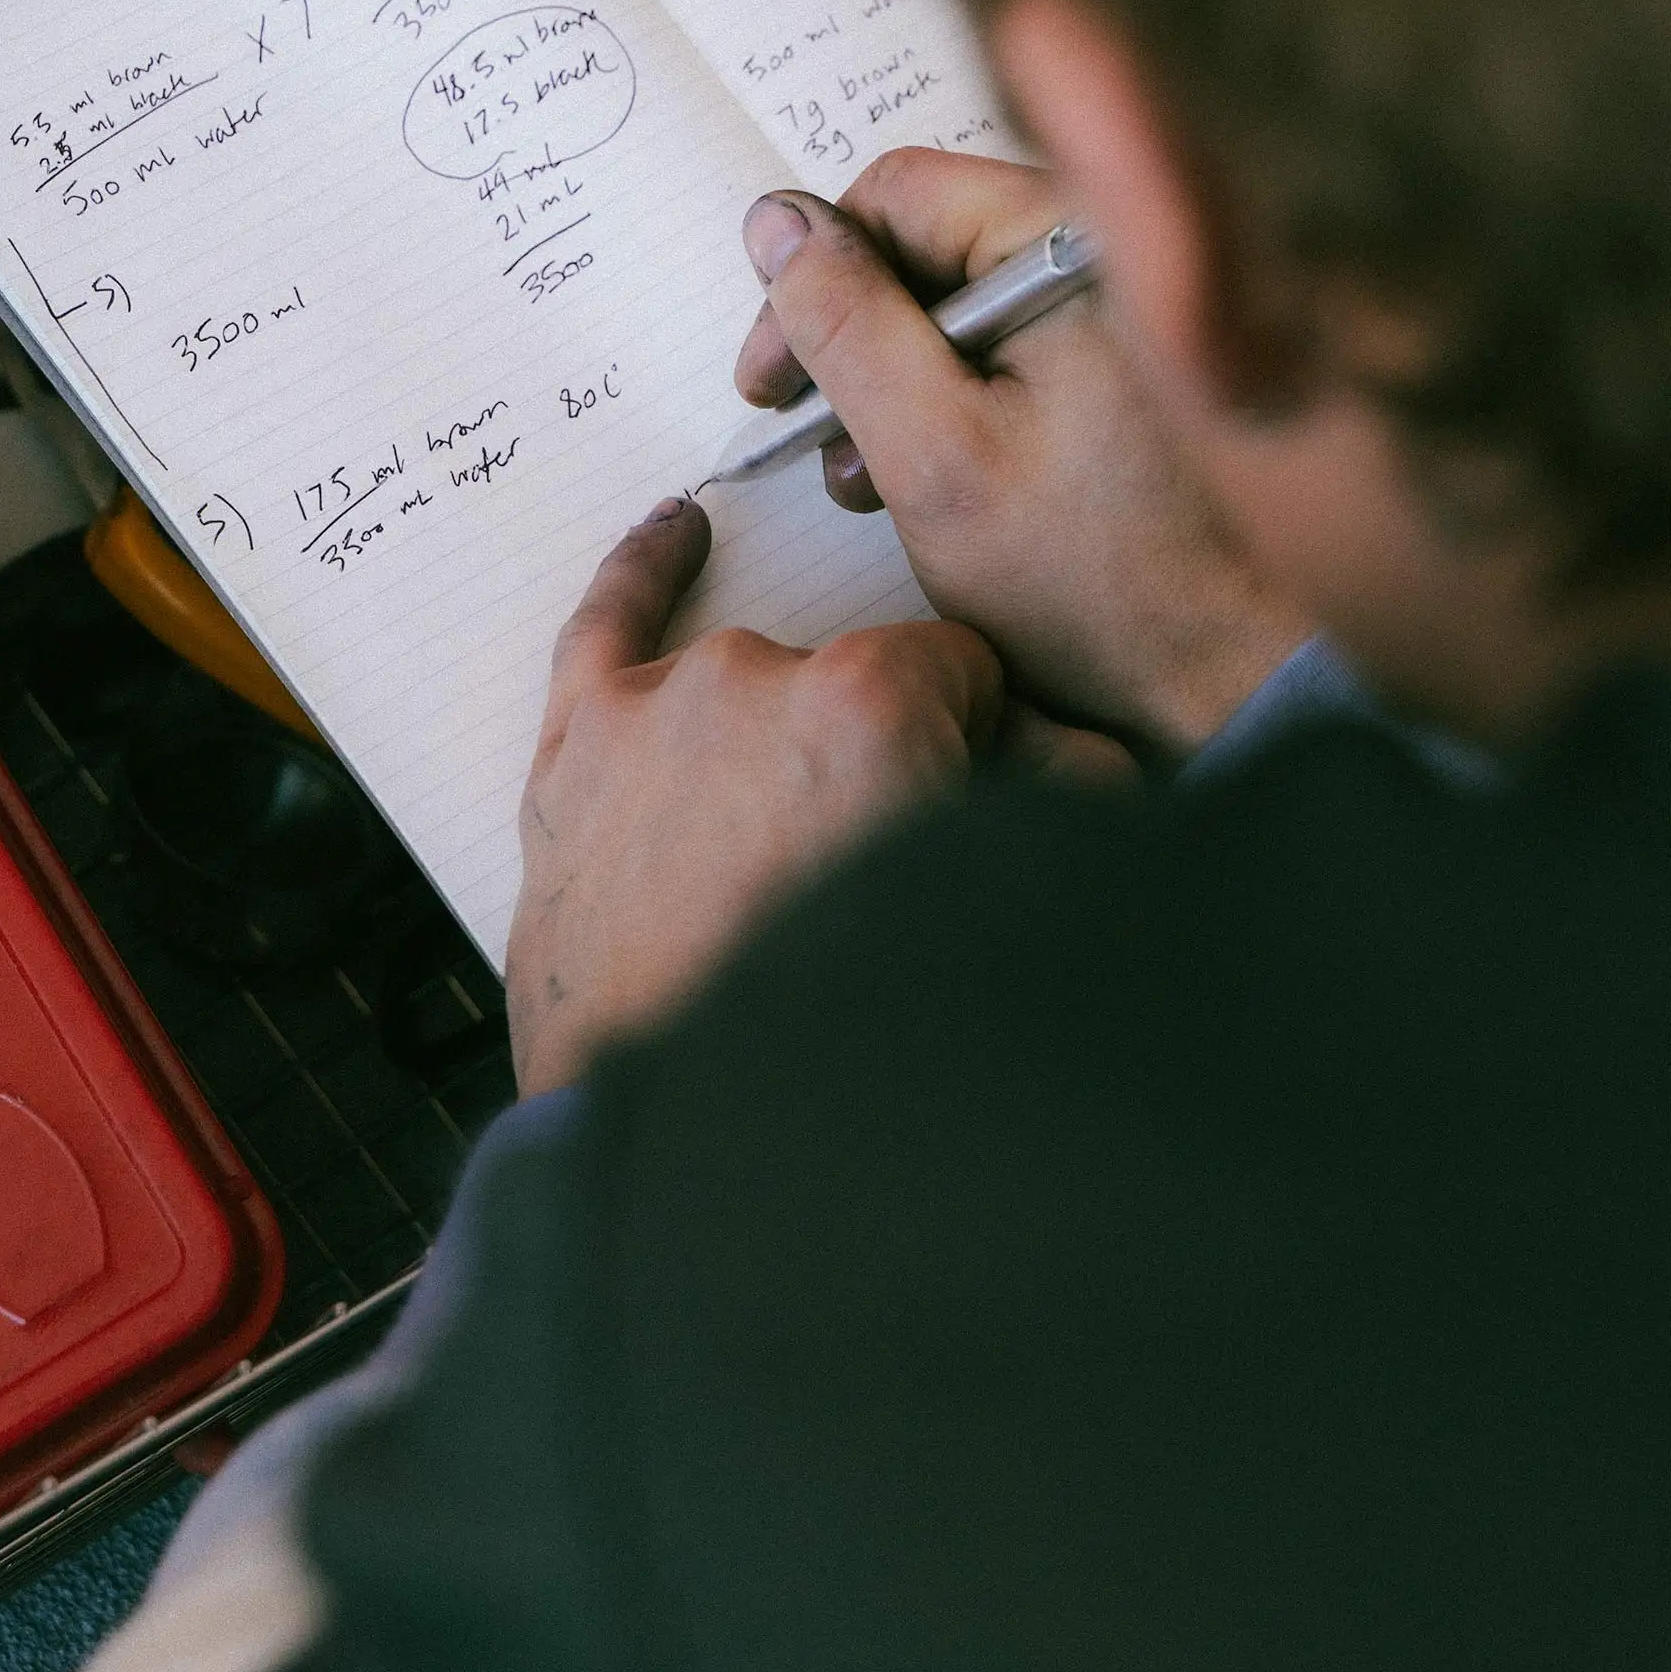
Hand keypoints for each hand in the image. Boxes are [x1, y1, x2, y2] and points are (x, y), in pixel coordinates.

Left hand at [506, 496, 1001, 1094]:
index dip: (973, 741)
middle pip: (852, 686)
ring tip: (781, 849)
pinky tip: (678, 533)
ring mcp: (652, 711)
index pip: (956, 674)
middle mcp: (753, 677)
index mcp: (869, 700)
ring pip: (749, 691)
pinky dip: (642, 573)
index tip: (965, 802)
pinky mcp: (573, 754)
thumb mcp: (988, 899)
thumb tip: (1097, 760)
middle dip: (875, 758)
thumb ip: (1051, 803)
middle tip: (866, 869)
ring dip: (777, 742)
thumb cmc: (848, 1034)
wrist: (698, 1138)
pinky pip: (604, 626)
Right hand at [733, 149, 1309, 758]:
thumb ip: (846, 327)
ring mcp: (1129, 312)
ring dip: (899, 389)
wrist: (1245, 678)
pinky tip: (939, 488)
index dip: (811, 281)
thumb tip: (776, 223)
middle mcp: (1112, 252)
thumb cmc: (1105, 581)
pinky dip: (961, 411)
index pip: (896, 195)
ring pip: (967, 309)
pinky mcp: (1135, 369)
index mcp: (1073, 242)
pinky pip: (1019, 353)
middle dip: (855, 346)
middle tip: (813, 437)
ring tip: (873, 482)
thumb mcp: (934, 453)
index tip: (772, 378)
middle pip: (931, 250)